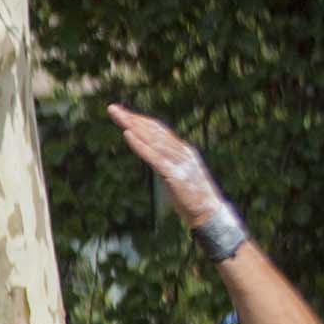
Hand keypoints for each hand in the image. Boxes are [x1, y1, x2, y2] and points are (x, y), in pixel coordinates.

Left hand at [106, 102, 223, 222]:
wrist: (211, 214)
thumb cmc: (192, 198)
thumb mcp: (178, 175)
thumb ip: (167, 164)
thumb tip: (151, 156)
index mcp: (184, 151)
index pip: (160, 130)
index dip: (141, 121)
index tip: (124, 113)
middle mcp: (183, 152)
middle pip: (154, 130)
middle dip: (132, 119)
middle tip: (112, 108)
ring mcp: (180, 163)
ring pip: (153, 140)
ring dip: (133, 126)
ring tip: (118, 116)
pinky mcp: (175, 175)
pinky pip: (154, 157)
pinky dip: (140, 144)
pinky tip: (127, 135)